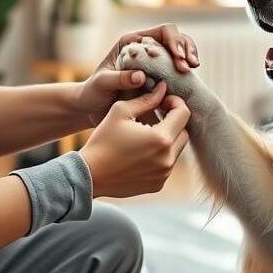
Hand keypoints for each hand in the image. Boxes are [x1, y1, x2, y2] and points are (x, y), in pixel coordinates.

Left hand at [78, 24, 199, 123]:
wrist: (93, 107)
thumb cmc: (94, 92)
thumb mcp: (102, 83)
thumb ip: (120, 78)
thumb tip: (141, 76)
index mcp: (133, 42)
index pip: (162, 32)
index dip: (174, 41)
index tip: (178, 58)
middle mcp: (146, 48)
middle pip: (176, 38)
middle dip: (185, 49)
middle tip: (188, 67)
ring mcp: (155, 62)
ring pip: (180, 51)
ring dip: (190, 57)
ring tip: (192, 69)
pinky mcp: (160, 77)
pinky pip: (177, 70)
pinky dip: (186, 73)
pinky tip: (189, 79)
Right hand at [80, 80, 190, 197]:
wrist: (89, 175)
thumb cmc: (103, 139)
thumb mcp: (121, 111)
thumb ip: (146, 99)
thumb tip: (162, 88)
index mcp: (161, 138)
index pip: (183, 113)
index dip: (175, 102)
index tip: (163, 101)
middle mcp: (167, 159)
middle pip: (184, 132)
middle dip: (174, 121)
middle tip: (158, 115)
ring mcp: (164, 174)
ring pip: (177, 150)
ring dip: (168, 138)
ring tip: (148, 133)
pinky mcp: (157, 185)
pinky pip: (167, 165)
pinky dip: (160, 156)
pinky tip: (142, 151)